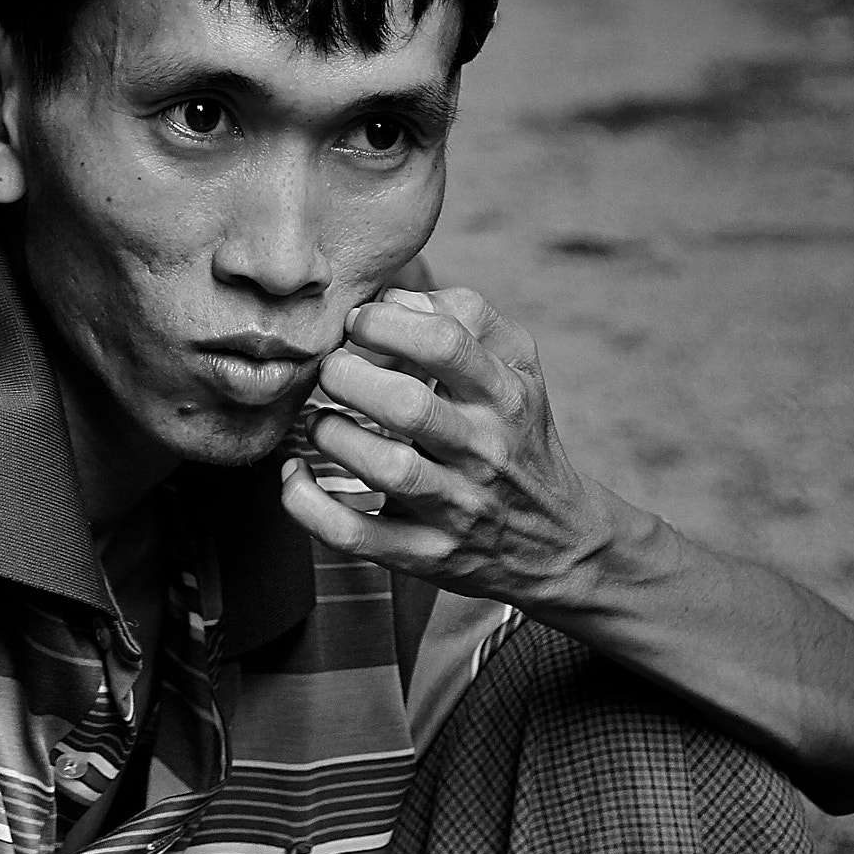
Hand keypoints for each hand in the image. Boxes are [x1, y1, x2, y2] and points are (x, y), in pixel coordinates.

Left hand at [280, 287, 611, 612]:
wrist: (557, 540)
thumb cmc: (517, 435)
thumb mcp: (517, 365)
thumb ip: (466, 315)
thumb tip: (392, 298)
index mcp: (504, 396)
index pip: (446, 343)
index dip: (386, 323)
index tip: (358, 323)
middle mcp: (484, 451)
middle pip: (407, 406)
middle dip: (348, 378)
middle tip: (330, 371)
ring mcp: (456, 508)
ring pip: (385, 470)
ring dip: (333, 436)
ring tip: (322, 422)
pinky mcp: (426, 555)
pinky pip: (356, 535)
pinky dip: (309, 506)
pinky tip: (296, 476)